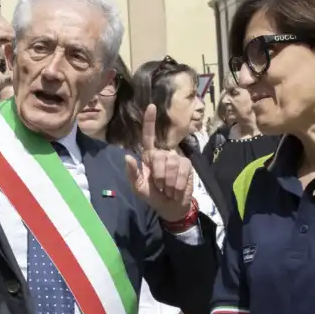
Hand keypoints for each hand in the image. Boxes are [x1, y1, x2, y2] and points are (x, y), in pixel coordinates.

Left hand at [125, 105, 194, 222]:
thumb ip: (132, 173)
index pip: (149, 136)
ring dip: (168, 181)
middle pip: (159, 155)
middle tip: (160, 186)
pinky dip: (177, 183)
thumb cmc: (152, 196)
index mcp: (149, 157)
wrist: (170, 208)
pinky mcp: (187, 165)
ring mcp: (176, 158)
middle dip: (158, 174)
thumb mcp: (138, 187)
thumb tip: (127, 156)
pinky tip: (176, 189)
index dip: (150, 121)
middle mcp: (163, 154)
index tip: (151, 106)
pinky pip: (182, 170)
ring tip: (168, 188)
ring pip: (171, 163)